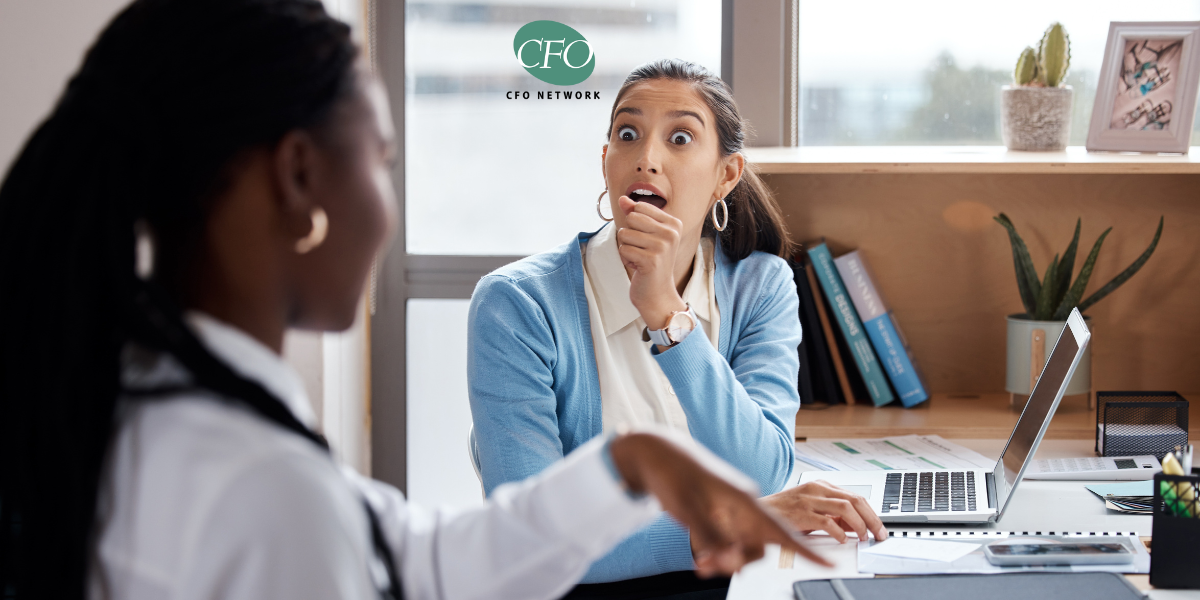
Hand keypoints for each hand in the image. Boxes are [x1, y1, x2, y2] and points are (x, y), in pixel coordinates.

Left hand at [609, 431, 831, 576]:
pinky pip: (729, 542)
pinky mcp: (721, 515)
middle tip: (704, 565)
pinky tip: (700, 557)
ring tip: (699, 561)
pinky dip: (717, 553)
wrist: (656, 453)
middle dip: (737, 562)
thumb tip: (733, 563)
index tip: (831, 564)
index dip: (808, 550)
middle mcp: (743, 506)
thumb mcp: (689, 510)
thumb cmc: (673, 474)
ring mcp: (732, 511)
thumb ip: (712, 538)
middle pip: (758, 547)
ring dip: (724, 559)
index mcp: (744, 500)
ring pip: (742, 547)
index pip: (783, 530)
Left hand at [615, 195, 686, 329]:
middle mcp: (671, 233)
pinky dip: (626, 259)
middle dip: (629, 235)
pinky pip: (624, 249)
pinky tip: (638, 268)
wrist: (657, 293)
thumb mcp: (644, 234)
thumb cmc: (650, 262)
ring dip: (627, 248)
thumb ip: (634, 214)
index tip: (646, 239)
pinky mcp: (651, 260)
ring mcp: (662, 246)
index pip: (639, 207)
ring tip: (640, 259)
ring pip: (625, 234)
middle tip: (642, 251)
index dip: (634, 223)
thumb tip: (622, 198)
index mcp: (674, 223)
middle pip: (631, 218)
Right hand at [762, 480, 887, 542]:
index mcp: (822, 486)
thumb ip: (834, 515)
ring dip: (859, 524)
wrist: (761, 511)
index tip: (879, 527)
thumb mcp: (813, 509)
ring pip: (845, 508)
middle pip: (855, 500)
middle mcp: (818, 489)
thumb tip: (855, 526)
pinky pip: (827, 521)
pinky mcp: (802, 513)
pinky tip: (842, 539)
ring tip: (863, 537)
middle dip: (872, 519)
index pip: (856, 497)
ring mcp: (810, 499)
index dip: (871, 513)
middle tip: (879, 533)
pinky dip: (839, 532)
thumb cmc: (786, 511)